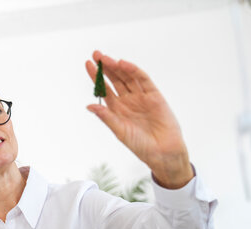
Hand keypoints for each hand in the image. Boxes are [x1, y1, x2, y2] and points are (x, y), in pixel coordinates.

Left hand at [85, 50, 193, 188]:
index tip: (88, 64)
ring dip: (117, 67)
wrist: (163, 153)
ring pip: (127, 77)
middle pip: (115, 79)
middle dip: (105, 67)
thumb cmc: (141, 145)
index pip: (104, 89)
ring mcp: (141, 97)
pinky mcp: (154, 95)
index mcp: (117, 109)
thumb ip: (106, 117)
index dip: (96, 77)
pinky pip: (143, 80)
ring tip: (106, 58)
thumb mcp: (120, 131)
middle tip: (96, 55)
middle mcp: (128, 100)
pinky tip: (123, 64)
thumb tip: (89, 106)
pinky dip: (134, 71)